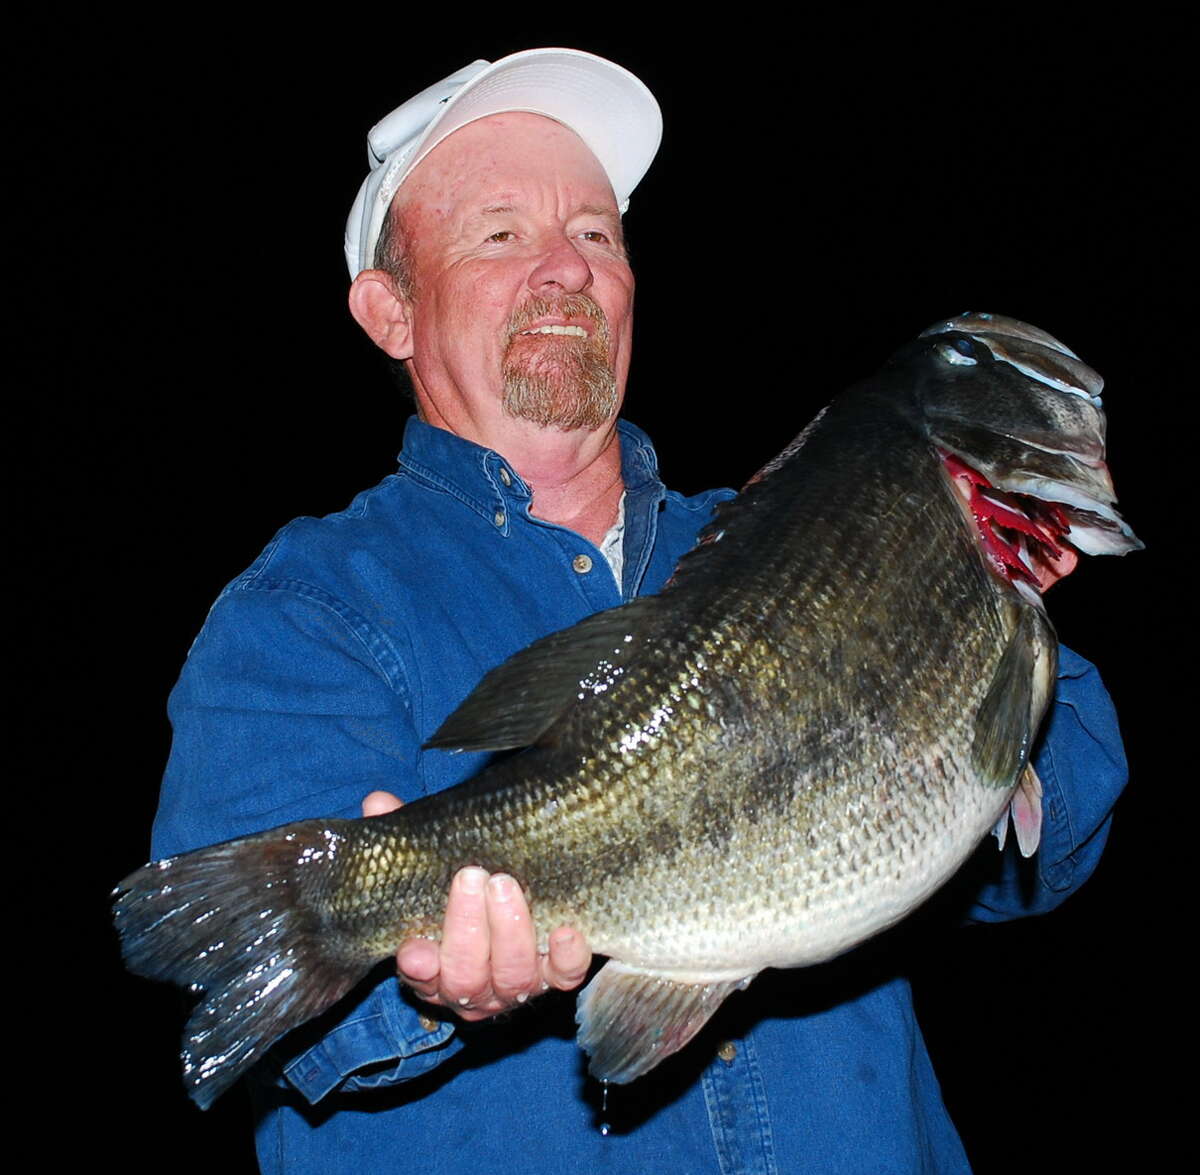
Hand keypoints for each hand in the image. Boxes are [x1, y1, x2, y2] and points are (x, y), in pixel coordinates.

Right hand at [362, 790, 590, 1020]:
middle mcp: (474, 986)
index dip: (419, 968)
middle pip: (467, 977)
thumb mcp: (428, 863)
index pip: (422, 976)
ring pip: (513, 976)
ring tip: (506, 886)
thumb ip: (402, 840)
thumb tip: (378, 802)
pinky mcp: (557, 973)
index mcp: (434, 967)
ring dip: (510, 933)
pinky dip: (567, 957)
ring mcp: (516, 983)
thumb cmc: (458, 883)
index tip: (415, 947)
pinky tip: (566, 930)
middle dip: (467, 931)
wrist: (510, 896)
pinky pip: (565, 975)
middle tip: (471, 878)